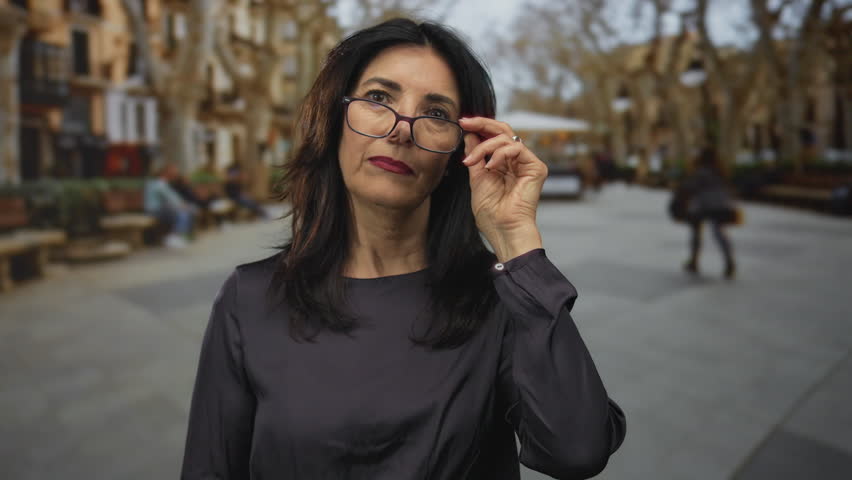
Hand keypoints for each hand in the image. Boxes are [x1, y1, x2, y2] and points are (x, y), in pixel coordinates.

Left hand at [459, 117, 547, 261]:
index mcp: (503, 164)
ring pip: (506, 138)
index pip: (493, 137)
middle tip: (466, 122)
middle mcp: (516, 161)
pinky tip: (491, 167)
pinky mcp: (536, 167)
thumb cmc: (490, 213)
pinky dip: (500, 153)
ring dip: (485, 146)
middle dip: (482, 123)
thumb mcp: (477, 178)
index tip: (462, 122)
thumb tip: (470, 135)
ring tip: (473, 162)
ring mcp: (527, 163)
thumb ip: (475, 156)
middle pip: (503, 130)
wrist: (503, 229)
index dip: (479, 127)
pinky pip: (517, 148)